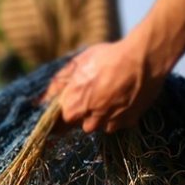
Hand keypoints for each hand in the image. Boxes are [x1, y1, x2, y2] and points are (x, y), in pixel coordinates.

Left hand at [44, 38, 167, 133]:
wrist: (143, 58)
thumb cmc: (107, 58)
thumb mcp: (77, 65)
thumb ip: (58, 84)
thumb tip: (41, 100)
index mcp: (74, 106)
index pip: (59, 124)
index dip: (61, 118)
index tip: (62, 116)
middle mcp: (91, 120)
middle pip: (81, 125)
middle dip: (84, 114)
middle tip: (93, 95)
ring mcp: (111, 123)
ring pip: (100, 126)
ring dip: (101, 116)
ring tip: (109, 95)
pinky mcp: (129, 122)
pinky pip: (118, 124)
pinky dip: (118, 115)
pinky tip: (122, 99)